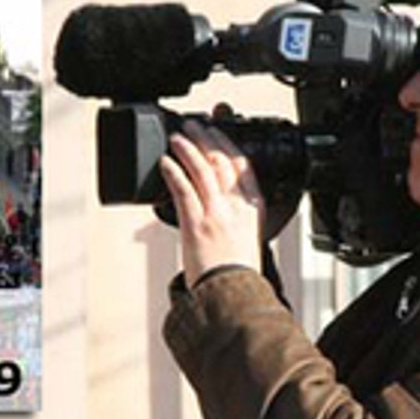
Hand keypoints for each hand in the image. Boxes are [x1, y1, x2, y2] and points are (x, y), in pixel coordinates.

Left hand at [159, 119, 264, 288]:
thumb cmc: (237, 271)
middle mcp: (237, 206)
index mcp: (254, 207)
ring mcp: (217, 214)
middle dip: (207, 137)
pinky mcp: (197, 224)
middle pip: (222, 160)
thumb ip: (237, 214)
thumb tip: (221, 197)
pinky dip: (173, 172)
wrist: (231, 293)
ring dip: (188, 148)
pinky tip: (165, 163)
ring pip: (202, 169)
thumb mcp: (249, 236)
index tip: (218, 127)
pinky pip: (183, 189)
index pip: (243, 164)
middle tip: (194, 125)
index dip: (228, 141)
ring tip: (177, 138)